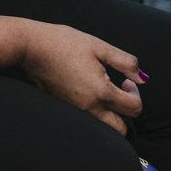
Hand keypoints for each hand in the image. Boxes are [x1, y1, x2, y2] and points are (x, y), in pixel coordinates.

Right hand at [20, 21, 145, 135]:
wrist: (29, 47)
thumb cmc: (63, 42)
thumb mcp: (98, 46)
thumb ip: (125, 62)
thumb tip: (142, 78)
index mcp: (101, 92)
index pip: (134, 107)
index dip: (136, 93)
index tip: (126, 79)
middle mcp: (89, 107)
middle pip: (120, 129)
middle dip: (126, 112)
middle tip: (119, 91)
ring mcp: (75, 110)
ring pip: (103, 126)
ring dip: (110, 114)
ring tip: (103, 90)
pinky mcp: (63, 107)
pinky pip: (86, 118)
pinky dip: (94, 110)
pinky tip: (86, 89)